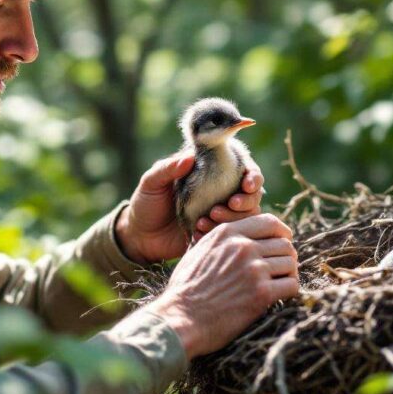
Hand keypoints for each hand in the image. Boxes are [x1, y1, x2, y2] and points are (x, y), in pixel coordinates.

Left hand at [115, 151, 264, 262]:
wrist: (139, 236)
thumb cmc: (146, 202)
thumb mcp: (151, 182)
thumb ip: (168, 168)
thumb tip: (190, 157)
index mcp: (211, 172)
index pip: (244, 169)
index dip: (253, 176)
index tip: (247, 184)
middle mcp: (221, 193)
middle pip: (253, 195)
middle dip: (247, 200)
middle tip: (229, 203)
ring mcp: (220, 215)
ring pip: (246, 217)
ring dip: (232, 218)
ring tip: (205, 220)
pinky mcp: (215, 234)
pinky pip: (230, 236)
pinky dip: (218, 234)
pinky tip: (198, 233)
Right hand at [143, 214, 298, 358]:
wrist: (180, 319)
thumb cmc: (186, 289)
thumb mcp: (199, 251)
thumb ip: (222, 241)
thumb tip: (241, 238)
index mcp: (227, 233)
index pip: (270, 222)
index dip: (281, 233)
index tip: (281, 244)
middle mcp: (243, 247)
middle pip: (284, 243)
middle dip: (285, 257)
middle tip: (280, 270)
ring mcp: (254, 269)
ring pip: (290, 263)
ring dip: (288, 274)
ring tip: (278, 284)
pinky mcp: (261, 294)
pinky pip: (292, 285)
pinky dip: (289, 290)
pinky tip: (279, 296)